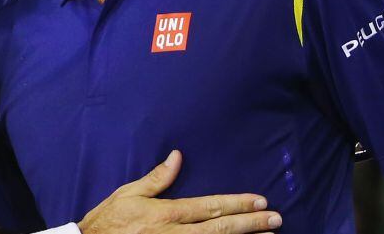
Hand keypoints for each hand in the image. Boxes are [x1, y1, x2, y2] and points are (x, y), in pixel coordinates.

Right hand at [77, 151, 281, 233]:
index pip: (209, 207)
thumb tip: (177, 156)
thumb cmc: (108, 221)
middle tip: (276, 219)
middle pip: (220, 229)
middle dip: (250, 224)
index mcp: (165, 213)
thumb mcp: (128, 194)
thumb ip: (156, 179)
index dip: (236, 204)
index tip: (260, 201)